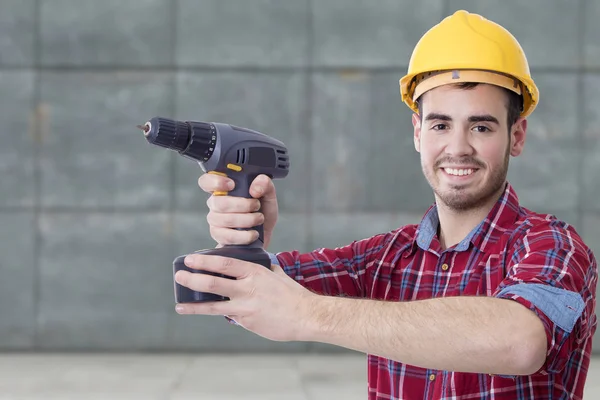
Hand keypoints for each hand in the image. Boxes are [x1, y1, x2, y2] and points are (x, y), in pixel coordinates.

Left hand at [174, 254, 315, 341]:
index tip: (190, 259)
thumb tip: (257, 264)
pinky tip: (210, 315)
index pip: (224, 263)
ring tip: (179, 305)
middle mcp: (247, 288)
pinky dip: (221, 314)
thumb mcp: (277, 274)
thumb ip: (264, 269)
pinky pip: (230, 316)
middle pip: (212, 283)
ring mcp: (245, 307)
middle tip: (179, 275)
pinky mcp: (246, 322)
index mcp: (254, 272)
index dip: (204, 261)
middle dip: (192, 279)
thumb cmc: (292, 294)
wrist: (305, 316)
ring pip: (213, 306)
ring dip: (194, 305)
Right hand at [198, 173, 278, 248]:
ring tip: (259, 218)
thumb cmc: (262, 211)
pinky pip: (228, 236)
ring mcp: (215, 220)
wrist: (263, 233)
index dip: (215, 182)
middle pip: (219, 202)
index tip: (231, 184)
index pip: (206, 181)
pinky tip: (253, 233)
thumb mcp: (268, 194)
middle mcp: (215, 203)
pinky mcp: (218, 235)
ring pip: (226, 219)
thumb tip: (255, 188)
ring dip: (248, 220)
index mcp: (224, 188)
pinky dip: (245, 235)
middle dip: (243, 205)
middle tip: (256, 205)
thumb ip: (265, 184)